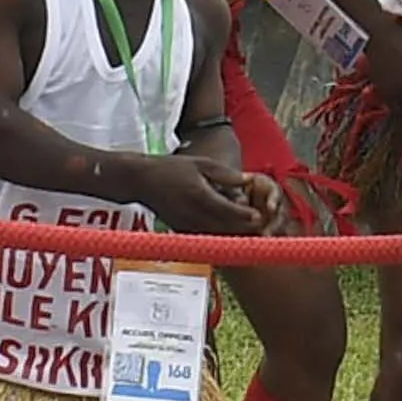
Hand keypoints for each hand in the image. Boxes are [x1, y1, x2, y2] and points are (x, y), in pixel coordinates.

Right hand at [141, 156, 282, 238]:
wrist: (142, 181)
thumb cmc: (172, 169)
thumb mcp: (201, 163)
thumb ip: (225, 174)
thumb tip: (248, 181)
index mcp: (198, 194)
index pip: (227, 210)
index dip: (245, 215)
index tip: (258, 216)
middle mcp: (192, 213)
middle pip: (224, 228)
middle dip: (242, 229)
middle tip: (259, 227)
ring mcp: (185, 225)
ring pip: (214, 236)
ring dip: (231, 235)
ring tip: (245, 229)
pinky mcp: (180, 231)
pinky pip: (203, 237)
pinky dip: (216, 236)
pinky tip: (226, 230)